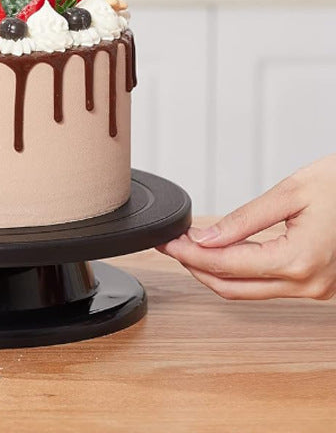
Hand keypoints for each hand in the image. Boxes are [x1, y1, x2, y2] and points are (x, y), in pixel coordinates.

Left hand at [157, 155, 335, 299]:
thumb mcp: (289, 193)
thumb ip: (243, 219)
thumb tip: (204, 238)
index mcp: (300, 260)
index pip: (226, 266)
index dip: (189, 255)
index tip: (168, 243)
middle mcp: (308, 284)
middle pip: (232, 288)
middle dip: (195, 267)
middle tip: (171, 245)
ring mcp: (314, 289)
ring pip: (248, 291)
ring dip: (215, 271)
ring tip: (189, 246)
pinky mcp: (316, 285)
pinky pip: (267, 285)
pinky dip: (239, 271)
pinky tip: (222, 251)